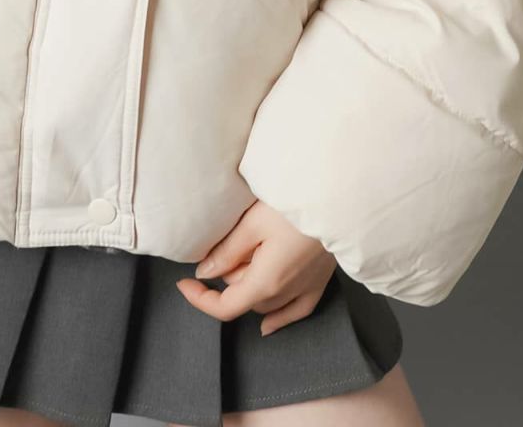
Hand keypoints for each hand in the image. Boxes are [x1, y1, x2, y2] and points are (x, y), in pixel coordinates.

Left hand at [175, 198, 336, 335]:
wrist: (339, 198)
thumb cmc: (295, 205)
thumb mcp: (253, 223)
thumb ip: (227, 251)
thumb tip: (205, 273)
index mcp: (266, 282)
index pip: (225, 306)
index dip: (200, 298)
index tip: (184, 283)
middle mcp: (286, 293)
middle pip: (244, 299)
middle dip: (227, 279)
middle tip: (225, 245)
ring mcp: (306, 289)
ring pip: (266, 304)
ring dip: (249, 289)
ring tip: (245, 258)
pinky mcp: (321, 281)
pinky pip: (296, 311)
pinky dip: (279, 317)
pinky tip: (268, 324)